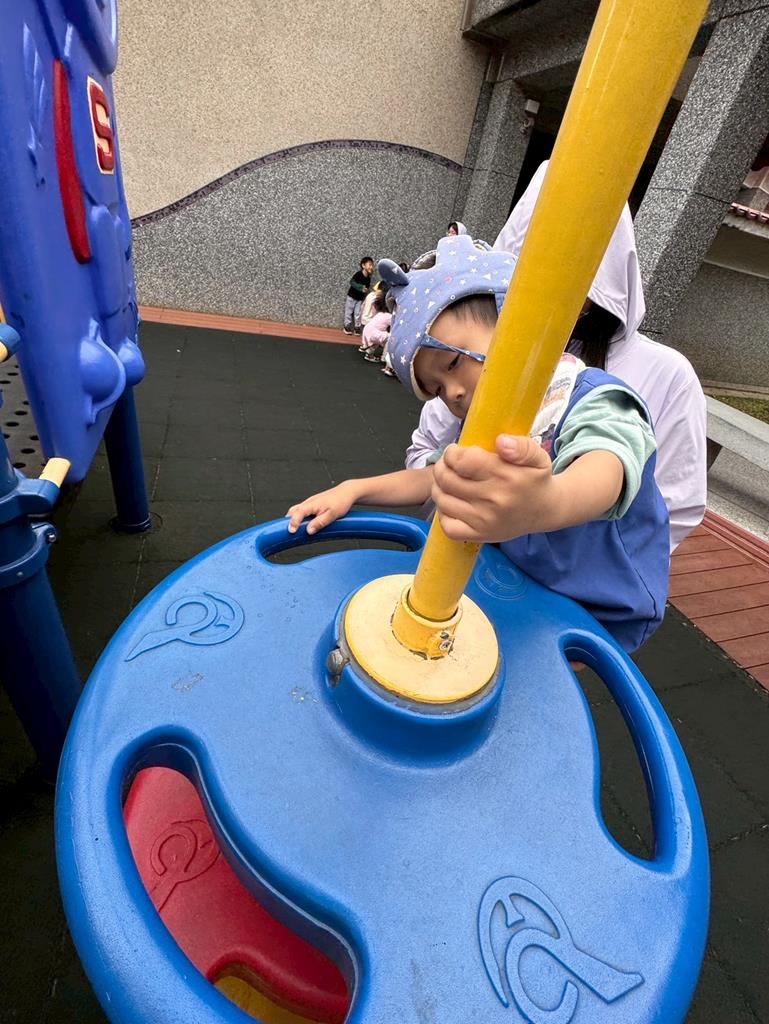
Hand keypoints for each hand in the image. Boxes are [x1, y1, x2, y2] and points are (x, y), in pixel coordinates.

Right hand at [286, 482, 357, 534]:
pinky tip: (305, 525)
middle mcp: (308, 502)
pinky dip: (300, 518)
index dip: (293, 522)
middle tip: (290, 532)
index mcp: (312, 504)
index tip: (291, 531)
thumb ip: (319, 523)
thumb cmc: (341, 502)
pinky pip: (303, 511)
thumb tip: (309, 531)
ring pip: (297, 510)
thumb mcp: (331, 515)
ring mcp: (310, 503)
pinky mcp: (313, 504)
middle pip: (293, 511)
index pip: (298, 513)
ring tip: (296, 531)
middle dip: (289, 521)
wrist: (347, 492)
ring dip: (294, 519)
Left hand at [432, 435, 554, 542]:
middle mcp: (494, 500)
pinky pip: (448, 526)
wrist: (544, 511)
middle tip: (447, 463)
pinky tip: (451, 502)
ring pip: (443, 500)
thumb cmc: (535, 479)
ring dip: (438, 486)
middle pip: (448, 480)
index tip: (455, 451)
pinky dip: (443, 513)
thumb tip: (500, 441)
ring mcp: (485, 521)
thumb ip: (521, 446)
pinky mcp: (480, 535)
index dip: (452, 453)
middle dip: (442, 467)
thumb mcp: (537, 456)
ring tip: (447, 479)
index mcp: (506, 477)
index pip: (464, 461)